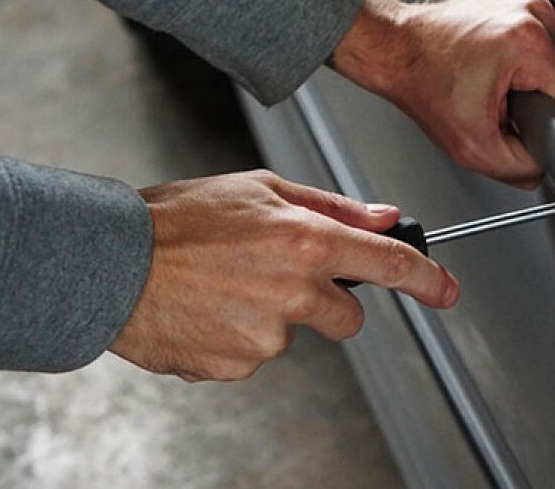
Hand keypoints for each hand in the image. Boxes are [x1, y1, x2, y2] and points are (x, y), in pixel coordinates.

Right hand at [110, 170, 457, 381]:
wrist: (109, 264)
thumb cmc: (177, 219)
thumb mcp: (260, 188)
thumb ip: (331, 206)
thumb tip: (383, 217)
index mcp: (305, 241)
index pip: (389, 265)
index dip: (427, 280)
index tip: (446, 290)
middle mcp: (294, 291)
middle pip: (347, 316)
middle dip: (327, 302)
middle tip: (277, 275)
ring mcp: (266, 335)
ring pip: (294, 334)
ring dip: (272, 316)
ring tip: (224, 285)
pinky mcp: (238, 366)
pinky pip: (255, 355)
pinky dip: (237, 337)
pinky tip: (208, 309)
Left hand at [331, 0, 554, 187]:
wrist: (397, 48)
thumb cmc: (424, 84)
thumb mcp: (473, 147)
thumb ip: (520, 169)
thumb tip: (545, 168)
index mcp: (528, 42)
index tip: (527, 123)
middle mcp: (533, 11)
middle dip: (539, 99)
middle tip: (500, 102)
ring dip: (532, 78)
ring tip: (495, 80)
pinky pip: (543, 43)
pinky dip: (525, 59)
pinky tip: (497, 64)